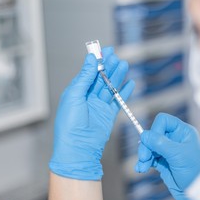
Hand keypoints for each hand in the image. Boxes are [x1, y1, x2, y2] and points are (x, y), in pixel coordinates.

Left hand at [49, 47, 134, 180]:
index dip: (97, 62)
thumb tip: (90, 59)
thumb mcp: (75, 95)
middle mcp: (88, 98)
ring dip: (117, 76)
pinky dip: (124, 92)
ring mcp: (99, 106)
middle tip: (116, 56)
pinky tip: (130, 83)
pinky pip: (118, 101)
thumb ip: (85, 77)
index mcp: (76, 92)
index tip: (104, 51)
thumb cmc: (70, 124)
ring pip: (110, 88)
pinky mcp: (108, 115)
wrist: (78, 148)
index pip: (88, 73)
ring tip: (124, 65)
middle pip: (101, 78)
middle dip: (109, 67)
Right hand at [135, 113, 199, 199]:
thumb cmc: (193, 172)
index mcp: (183, 132)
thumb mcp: (177, 155)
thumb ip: (160, 143)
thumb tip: (144, 134)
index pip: (163, 121)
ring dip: (144, 155)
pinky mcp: (163, 162)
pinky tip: (141, 169)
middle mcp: (175, 139)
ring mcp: (168, 150)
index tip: (151, 142)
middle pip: (153, 134)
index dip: (155, 129)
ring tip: (143, 166)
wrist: (195, 195)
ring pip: (149, 146)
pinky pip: (149, 157)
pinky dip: (144, 162)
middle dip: (147, 145)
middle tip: (143, 157)